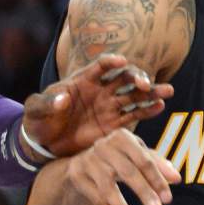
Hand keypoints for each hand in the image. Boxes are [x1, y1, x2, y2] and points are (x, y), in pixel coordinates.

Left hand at [22, 53, 172, 158]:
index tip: (120, 61)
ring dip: (151, 92)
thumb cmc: (39, 120)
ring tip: (167, 91)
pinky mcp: (114, 125)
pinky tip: (159, 107)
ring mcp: (109, 106)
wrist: (45, 143)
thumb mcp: (36, 110)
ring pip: (134, 95)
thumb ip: (47, 103)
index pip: (100, 66)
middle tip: (144, 84)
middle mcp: (100, 90)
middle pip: (123, 78)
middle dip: (135, 78)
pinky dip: (147, 110)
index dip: (110, 62)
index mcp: (82, 80)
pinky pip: (134, 114)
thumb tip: (62, 99)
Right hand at [65, 128, 180, 204]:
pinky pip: (96, 199)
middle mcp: (103, 146)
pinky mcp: (77, 177)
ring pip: (107, 187)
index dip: (157, 179)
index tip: (168, 199)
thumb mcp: (137, 157)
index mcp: (122, 137)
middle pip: (127, 171)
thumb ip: (157, 165)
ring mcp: (88, 161)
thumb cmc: (119, 159)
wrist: (83, 163)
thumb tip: (176, 178)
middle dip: (143, 192)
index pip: (144, 160)